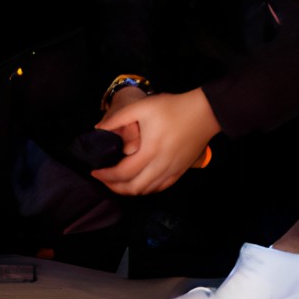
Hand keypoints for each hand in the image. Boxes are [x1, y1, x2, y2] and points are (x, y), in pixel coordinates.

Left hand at [93, 85, 219, 195]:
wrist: (204, 113)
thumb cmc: (173, 107)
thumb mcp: (143, 107)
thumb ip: (118, 118)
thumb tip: (99, 129)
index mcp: (150, 151)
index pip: (122, 173)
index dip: (106, 175)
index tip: (95, 171)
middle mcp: (161, 165)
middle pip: (133, 188)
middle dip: (114, 187)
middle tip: (104, 179)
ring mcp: (172, 170)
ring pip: (147, 191)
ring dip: (129, 190)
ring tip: (118, 182)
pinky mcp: (180, 171)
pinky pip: (160, 187)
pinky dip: (146, 189)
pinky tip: (140, 182)